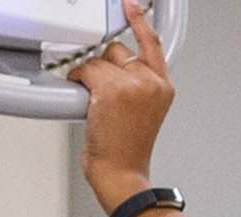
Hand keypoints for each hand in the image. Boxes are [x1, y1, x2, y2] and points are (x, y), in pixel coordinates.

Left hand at [67, 0, 174, 211]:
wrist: (122, 174)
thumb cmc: (127, 149)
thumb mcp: (143, 112)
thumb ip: (136, 85)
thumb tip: (110, 66)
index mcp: (163, 86)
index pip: (153, 42)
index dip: (139, 20)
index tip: (129, 4)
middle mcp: (151, 81)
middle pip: (118, 50)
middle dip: (104, 66)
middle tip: (100, 93)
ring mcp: (132, 85)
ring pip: (99, 59)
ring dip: (89, 76)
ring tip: (94, 104)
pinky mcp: (110, 90)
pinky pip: (85, 70)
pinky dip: (77, 81)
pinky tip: (82, 99)